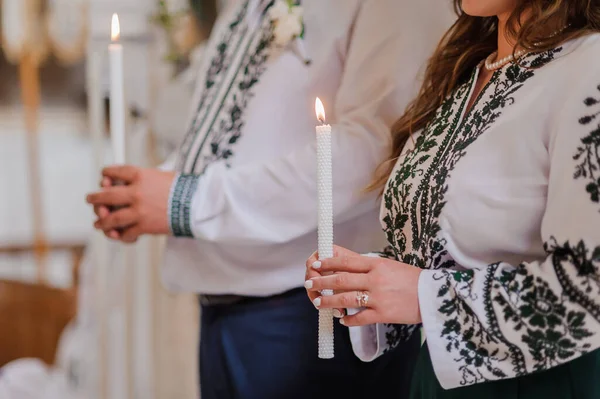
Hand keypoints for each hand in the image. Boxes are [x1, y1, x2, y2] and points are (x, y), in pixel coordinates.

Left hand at [86, 165, 175, 242]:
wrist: (195, 204)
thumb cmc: (183, 188)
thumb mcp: (162, 175)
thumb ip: (146, 178)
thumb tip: (133, 181)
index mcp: (140, 176)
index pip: (115, 172)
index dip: (106, 173)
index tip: (104, 176)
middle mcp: (135, 193)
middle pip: (106, 195)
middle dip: (95, 198)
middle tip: (90, 199)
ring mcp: (138, 211)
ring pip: (111, 218)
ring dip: (102, 221)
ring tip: (98, 223)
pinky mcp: (144, 226)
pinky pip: (126, 233)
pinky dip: (122, 236)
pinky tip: (119, 235)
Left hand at [305, 245, 421, 326]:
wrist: (434, 295)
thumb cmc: (411, 279)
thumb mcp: (389, 265)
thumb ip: (368, 266)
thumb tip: (344, 265)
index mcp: (377, 264)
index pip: (346, 261)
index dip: (328, 262)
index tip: (316, 264)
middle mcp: (375, 279)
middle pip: (341, 280)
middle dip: (322, 282)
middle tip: (309, 283)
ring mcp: (378, 297)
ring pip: (346, 299)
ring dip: (329, 301)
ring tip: (319, 302)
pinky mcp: (383, 314)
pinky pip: (360, 318)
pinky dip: (348, 319)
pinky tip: (342, 319)